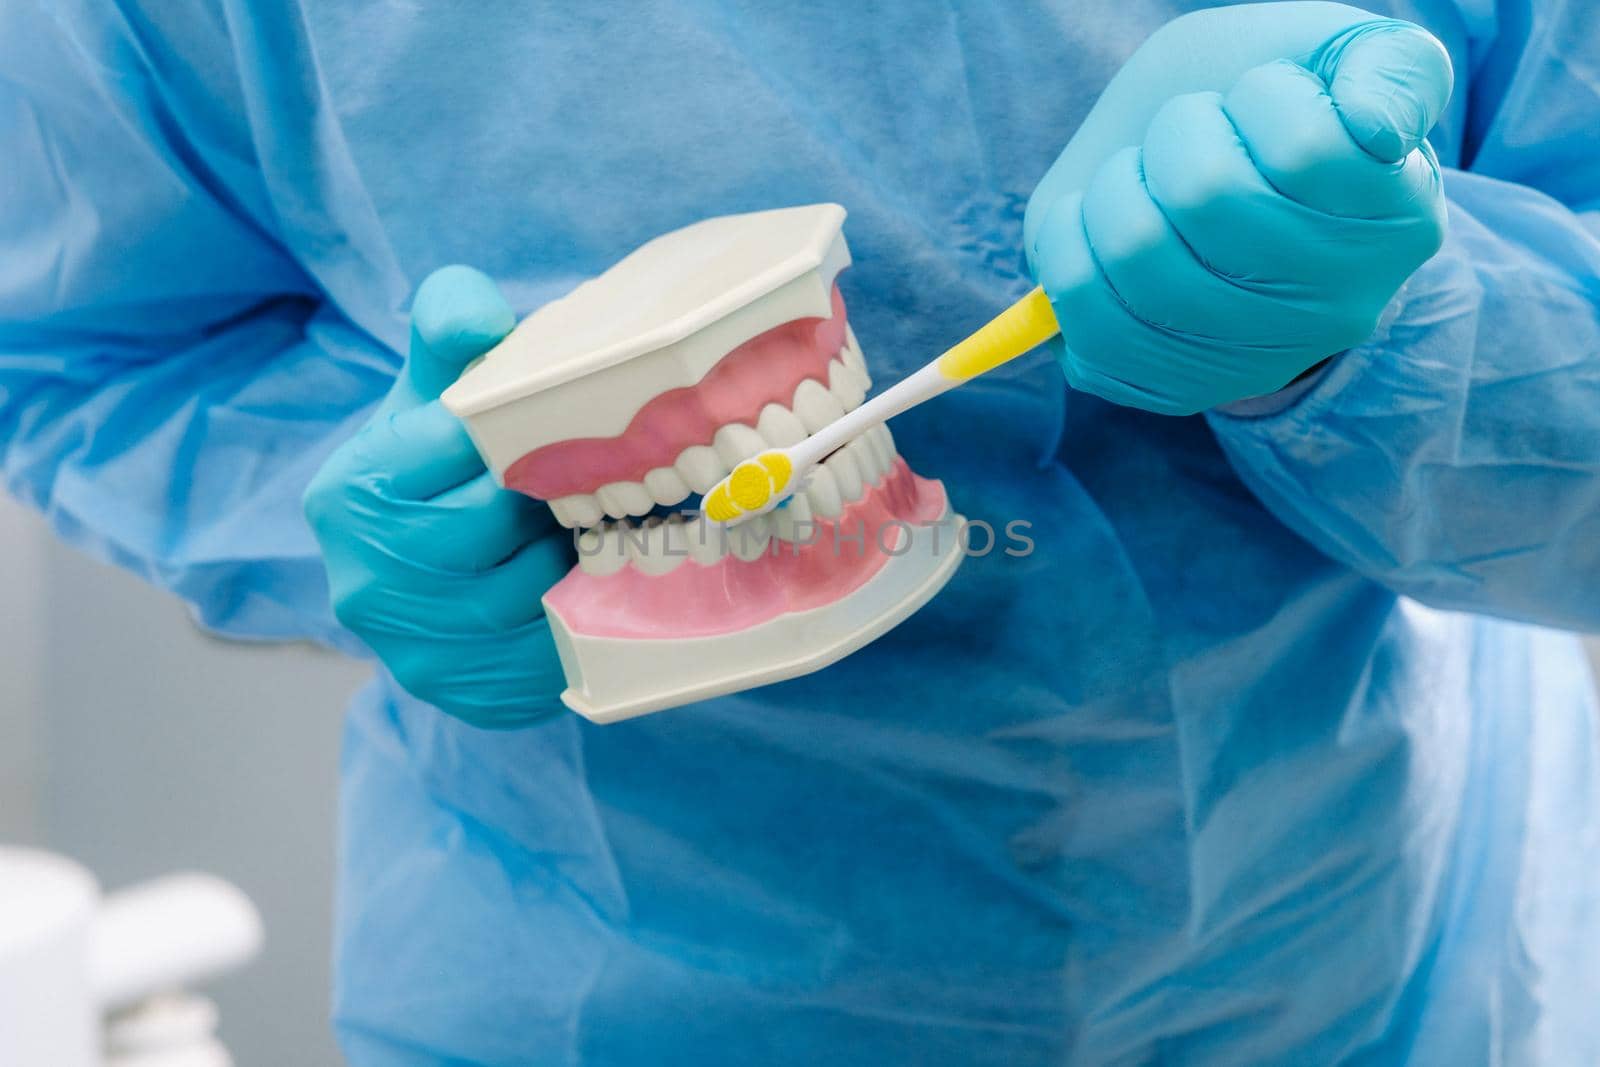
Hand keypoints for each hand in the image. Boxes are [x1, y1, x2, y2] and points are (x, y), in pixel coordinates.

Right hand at [305, 266, 571, 727]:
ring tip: (593, 523)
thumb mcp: (434, 382)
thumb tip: (483, 319)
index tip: (561, 419)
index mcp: (350, 493)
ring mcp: (410, 649)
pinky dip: (582, 616)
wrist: (423, 561)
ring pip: (531, 590)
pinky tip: (594, 582)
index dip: (525, 427)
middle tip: (595, 473)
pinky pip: (549, 653)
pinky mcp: (462, 694)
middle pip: (498, 524)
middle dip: (554, 493)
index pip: (462, 445)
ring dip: (574, 553)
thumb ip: (450, 324)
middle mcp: (364, 581)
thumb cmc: (442, 456)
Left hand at [1025, 7, 1453, 414]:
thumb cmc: (1282, 117)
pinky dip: (1068, 241)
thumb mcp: (1347, 64)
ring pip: (1137, 246)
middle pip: (1207, 193)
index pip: (1306, 145)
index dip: (1260, 95)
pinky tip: (1091, 223)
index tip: (1259, 101)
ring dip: (1117, 183)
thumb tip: (1374, 127)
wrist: (1225, 199)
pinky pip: (1082, 306)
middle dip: (1177, 133)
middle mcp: (1334, 309)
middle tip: (1188, 136)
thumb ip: (1390, 70)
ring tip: (1141, 178)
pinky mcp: (1166, 386)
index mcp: (1395, 223)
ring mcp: (1247, 360)